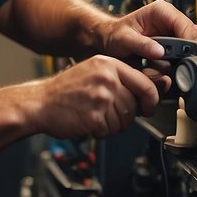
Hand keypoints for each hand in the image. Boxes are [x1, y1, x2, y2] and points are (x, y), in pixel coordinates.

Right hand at [35, 55, 167, 139]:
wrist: (39, 103)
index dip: (151, 100)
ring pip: (125, 121)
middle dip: (126, 116)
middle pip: (135, 106)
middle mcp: (106, 78)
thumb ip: (123, 79)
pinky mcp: (94, 116)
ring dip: (113, 125)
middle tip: (109, 114)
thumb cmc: (66, 91)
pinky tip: (88, 122)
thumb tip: (158, 85)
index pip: (146, 83)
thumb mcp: (95, 73)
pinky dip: (101, 132)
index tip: (148, 107)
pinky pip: (110, 131)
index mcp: (108, 64)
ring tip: (95, 116)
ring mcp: (100, 97)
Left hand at [100, 0, 196, 63]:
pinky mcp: (177, 44)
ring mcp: (176, 32)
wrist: (109, 40)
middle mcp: (172, 20)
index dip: (191, 41)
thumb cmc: (115, 34)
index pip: (184, 24)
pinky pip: (195, 49)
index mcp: (161, 11)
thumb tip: (159, 52)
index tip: (195, 55)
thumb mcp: (123, 38)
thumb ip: (140, 44)